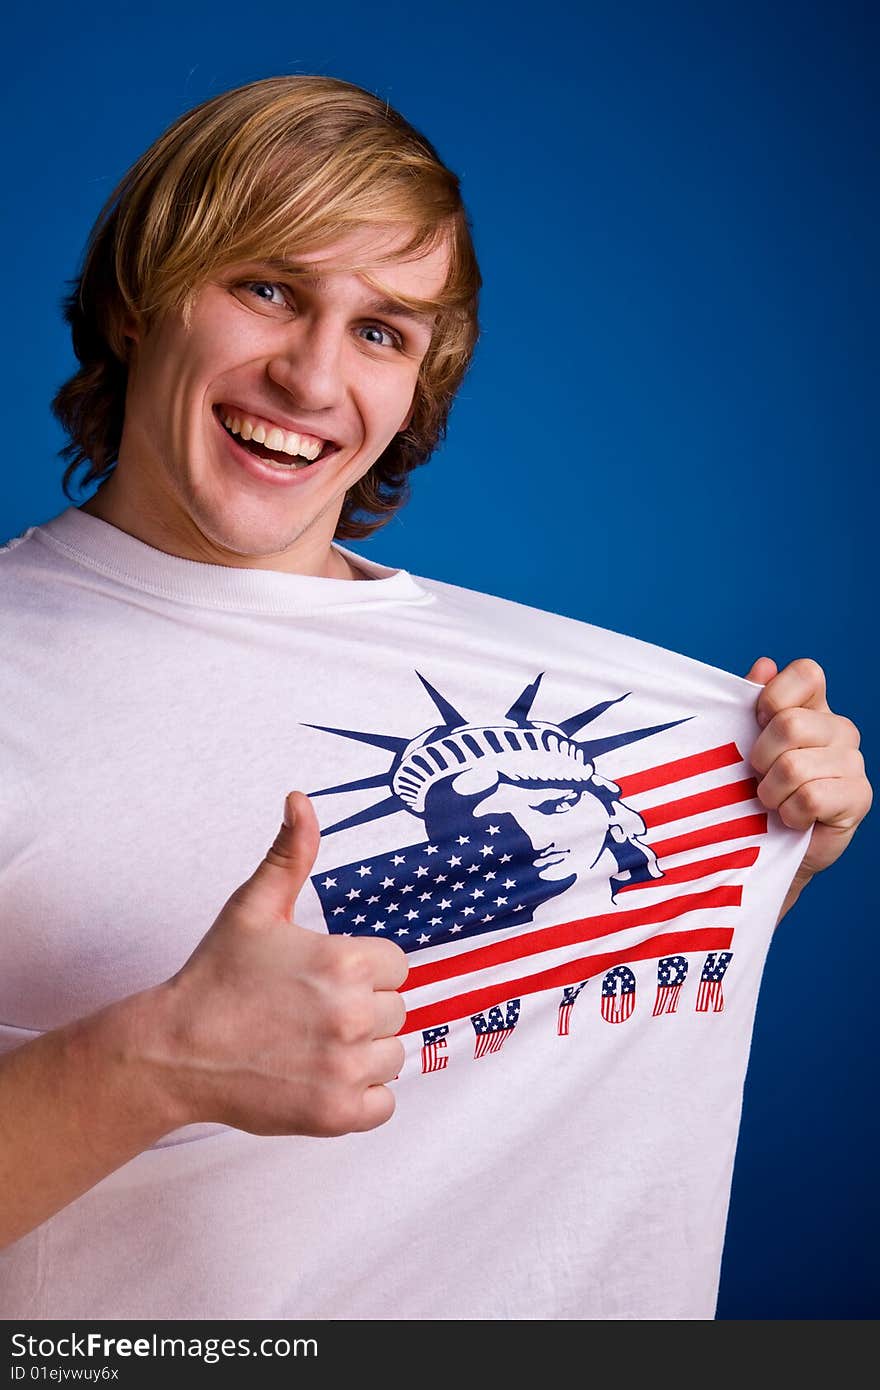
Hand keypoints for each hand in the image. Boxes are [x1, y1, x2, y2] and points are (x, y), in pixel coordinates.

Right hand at [153, 790, 408, 1136]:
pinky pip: (383, 1105)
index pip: (396, 966)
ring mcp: (346, 1068)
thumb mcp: (253, 906)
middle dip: (362, 1010)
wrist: (175, 1050)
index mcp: (346, 963)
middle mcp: (354, 1016)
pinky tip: (323, 1077)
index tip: (324, 978)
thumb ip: (290, 853)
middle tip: (311, 1012)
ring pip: (391, 1056)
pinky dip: (361, 1097)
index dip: (363, 970)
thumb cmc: (216, 976)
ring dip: (363, 1053)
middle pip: (396, 1010)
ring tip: (313, 1044)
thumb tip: (300, 800)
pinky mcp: (336, 1114)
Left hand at [744, 657, 871, 916]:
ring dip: (771, 792)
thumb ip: (750, 701)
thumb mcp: (741, 741)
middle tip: (758, 776)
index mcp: (813, 706)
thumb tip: (764, 665)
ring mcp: (853, 763)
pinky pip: (811, 798)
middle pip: (791, 724)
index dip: (773, 697)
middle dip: (760, 757)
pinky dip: (790, 813)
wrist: (767, 846)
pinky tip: (791, 819)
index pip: (807, 673)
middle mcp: (839, 728)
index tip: (756, 722)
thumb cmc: (752, 787)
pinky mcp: (858, 798)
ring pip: (795, 767)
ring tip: (772, 802)